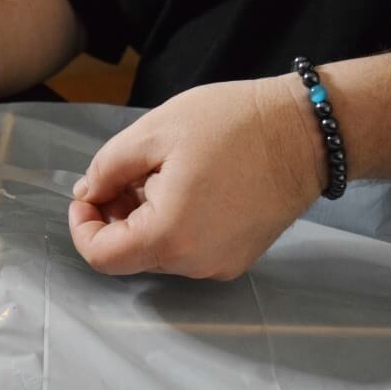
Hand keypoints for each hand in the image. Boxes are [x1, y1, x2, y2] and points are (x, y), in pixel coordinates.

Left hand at [69, 78, 324, 278]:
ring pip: (157, 253)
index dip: (83, 227)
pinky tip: (186, 189)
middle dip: (114, 217)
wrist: (307, 132)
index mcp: (170, 237)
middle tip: (127, 173)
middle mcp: (194, 264)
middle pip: (129, 255)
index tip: (88, 194)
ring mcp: (219, 266)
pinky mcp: (237, 259)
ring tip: (162, 174)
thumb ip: (107, 168)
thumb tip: (87, 195)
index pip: (101, 257)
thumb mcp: (154, 132)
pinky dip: (172, 226)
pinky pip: (186, 250)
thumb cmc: (231, 123)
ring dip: (144, 219)